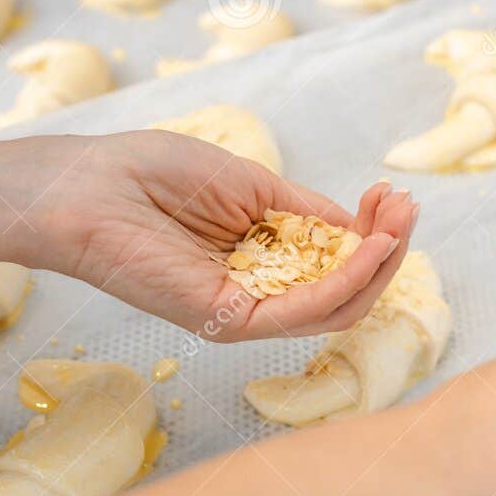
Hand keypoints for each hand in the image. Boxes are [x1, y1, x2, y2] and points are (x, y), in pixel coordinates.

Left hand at [29, 130, 417, 340]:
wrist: (88, 187)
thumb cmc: (152, 175)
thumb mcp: (250, 184)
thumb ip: (305, 212)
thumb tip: (359, 225)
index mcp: (262, 260)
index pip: (335, 262)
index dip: (373, 232)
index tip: (393, 195)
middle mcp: (258, 293)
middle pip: (345, 292)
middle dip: (386, 251)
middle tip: (408, 209)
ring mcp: (245, 312)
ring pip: (335, 308)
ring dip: (376, 267)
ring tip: (397, 227)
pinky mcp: (229, 321)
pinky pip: (303, 311)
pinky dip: (344, 280)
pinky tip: (366, 247)